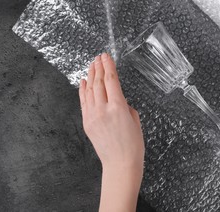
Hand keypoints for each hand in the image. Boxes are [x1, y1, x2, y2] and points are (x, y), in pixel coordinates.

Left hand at [79, 53, 143, 170]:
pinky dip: (83, 90)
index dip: (108, 66)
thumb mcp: (136, 120)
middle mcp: (103, 109)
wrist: (120, 164)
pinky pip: (83, 102)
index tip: (107, 56)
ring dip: (91, 76)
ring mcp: (92, 116)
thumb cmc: (133, 145)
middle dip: (99, 67)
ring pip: (90, 90)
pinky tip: (83, 81)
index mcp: (118, 107)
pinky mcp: (87, 123)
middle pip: (99, 82)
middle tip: (99, 57)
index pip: (111, 80)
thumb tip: (118, 100)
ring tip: (92, 65)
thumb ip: (126, 106)